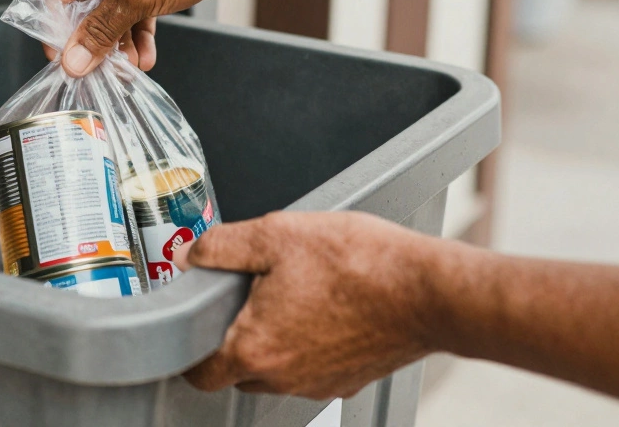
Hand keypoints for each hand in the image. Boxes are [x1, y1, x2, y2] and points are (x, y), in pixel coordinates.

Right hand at [45, 0, 251, 76]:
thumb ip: (100, 32)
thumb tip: (74, 58)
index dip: (59, 33)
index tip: (66, 62)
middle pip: (83, 9)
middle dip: (95, 42)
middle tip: (100, 69)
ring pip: (110, 15)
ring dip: (119, 44)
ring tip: (128, 67)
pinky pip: (131, 13)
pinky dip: (137, 34)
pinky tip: (144, 56)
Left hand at [174, 211, 446, 398]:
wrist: (429, 291)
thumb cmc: (361, 264)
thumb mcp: (276, 235)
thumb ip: (221, 246)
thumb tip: (190, 254)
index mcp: (255, 348)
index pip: (200, 375)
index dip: (190, 351)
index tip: (193, 327)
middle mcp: (284, 376)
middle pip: (237, 373)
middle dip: (233, 339)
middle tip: (244, 297)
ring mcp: (319, 384)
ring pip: (276, 371)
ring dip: (273, 340)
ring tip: (290, 295)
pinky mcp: (348, 380)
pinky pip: (312, 368)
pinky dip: (308, 344)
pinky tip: (324, 307)